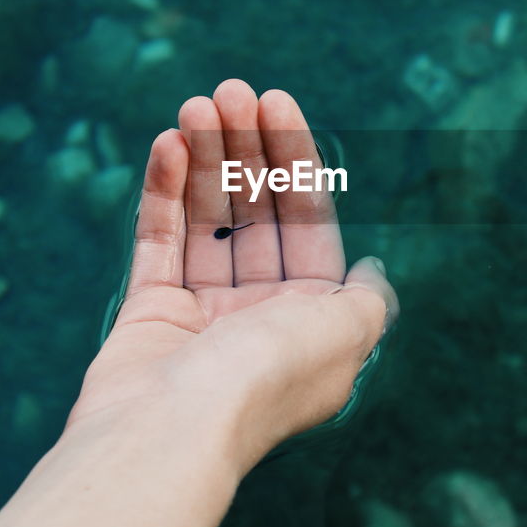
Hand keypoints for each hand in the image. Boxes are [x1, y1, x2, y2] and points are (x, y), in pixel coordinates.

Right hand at [65, 80, 396, 471]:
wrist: (168, 436)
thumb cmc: (262, 379)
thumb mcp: (345, 332)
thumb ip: (368, 297)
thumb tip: (375, 268)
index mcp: (313, 321)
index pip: (310, 222)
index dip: (295, 159)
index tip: (275, 102)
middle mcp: (261, 316)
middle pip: (258, 212)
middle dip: (247, 148)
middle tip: (229, 90)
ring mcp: (203, 315)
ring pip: (208, 219)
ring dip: (205, 158)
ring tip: (195, 104)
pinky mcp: (150, 314)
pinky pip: (160, 241)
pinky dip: (164, 191)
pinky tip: (168, 144)